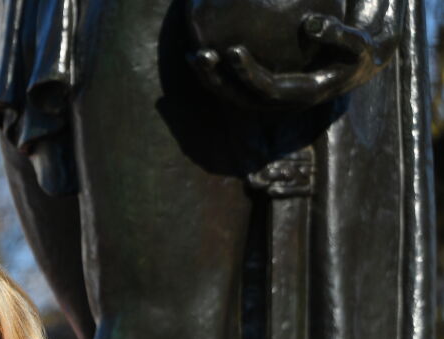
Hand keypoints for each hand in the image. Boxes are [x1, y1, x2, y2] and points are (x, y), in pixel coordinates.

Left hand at [191, 15, 391, 109]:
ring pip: (234, 96)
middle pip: (242, 97)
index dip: (248, 72)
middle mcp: (283, 102)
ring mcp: (271, 100)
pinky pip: (235, 88)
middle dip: (219, 78)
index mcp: (304, 93)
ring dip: (211, 79)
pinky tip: (201, 56)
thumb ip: (338, 34)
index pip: (268, 87)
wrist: (356, 69)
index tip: (231, 50)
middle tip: (200, 55)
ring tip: (193, 56)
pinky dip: (217, 76)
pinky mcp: (264, 93)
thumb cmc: (357, 53)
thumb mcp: (358, 44)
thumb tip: (312, 24)